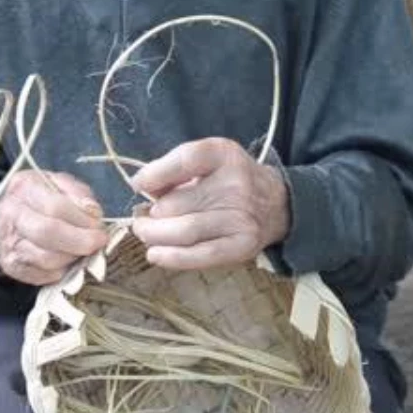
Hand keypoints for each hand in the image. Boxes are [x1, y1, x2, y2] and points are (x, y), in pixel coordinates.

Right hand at [0, 170, 107, 285]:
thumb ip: (78, 193)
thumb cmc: (39, 198)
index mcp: (24, 188)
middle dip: (80, 241)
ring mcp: (9, 243)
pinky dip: (62, 271)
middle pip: (47, 232)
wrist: (7, 217)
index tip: (99, 227)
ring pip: (46, 258)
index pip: (55, 206)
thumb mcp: (59, 182)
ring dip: (73, 258)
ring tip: (83, 250)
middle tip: (98, 243)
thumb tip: (92, 212)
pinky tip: (68, 260)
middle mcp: (12, 216)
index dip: (82, 219)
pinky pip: (43, 276)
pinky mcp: (12, 266)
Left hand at [130, 138, 289, 270]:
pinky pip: (202, 255)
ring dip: (155, 235)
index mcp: (223, 154)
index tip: (137, 186)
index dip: (155, 174)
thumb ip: (174, 170)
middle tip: (140, 220)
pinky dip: (173, 257)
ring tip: (144, 233)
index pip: (186, 159)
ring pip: (185, 231)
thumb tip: (141, 186)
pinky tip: (155, 254)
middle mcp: (236, 184)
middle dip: (150, 215)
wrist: (275, 204)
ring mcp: (241, 217)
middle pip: (177, 203)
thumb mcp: (206, 161)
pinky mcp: (242, 245)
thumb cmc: (228, 180)